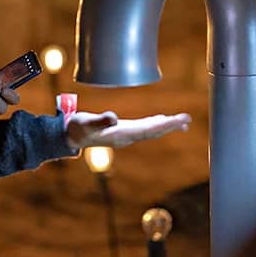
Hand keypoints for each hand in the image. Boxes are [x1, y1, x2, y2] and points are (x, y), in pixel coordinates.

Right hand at [65, 110, 191, 150]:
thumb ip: (99, 121)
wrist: (69, 137)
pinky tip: (160, 120)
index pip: (148, 129)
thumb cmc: (77, 129)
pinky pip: (144, 128)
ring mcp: (125, 134)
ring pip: (150, 130)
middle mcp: (126, 136)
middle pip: (153, 131)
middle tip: (187, 120)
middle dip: (170, 125)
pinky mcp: (122, 130)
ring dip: (165, 125)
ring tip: (181, 122)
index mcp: (122, 134)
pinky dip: (155, 123)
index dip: (164, 125)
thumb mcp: (86, 123)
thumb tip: (113, 119)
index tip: (178, 121)